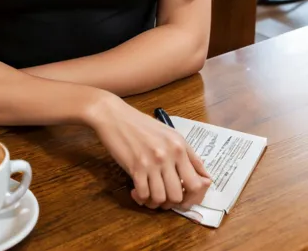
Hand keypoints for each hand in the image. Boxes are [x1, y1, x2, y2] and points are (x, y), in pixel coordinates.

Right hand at [87, 93, 210, 209]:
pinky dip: (141, 198)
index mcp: (180, 146)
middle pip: (179, 195)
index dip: (193, 196)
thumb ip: (187, 154)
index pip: (197, 182)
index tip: (185, 197)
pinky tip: (136, 191)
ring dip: (155, 201)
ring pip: (161, 198)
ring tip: (149, 194)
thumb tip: (204, 177)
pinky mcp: (135, 167)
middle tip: (164, 196)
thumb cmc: (141, 124)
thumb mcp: (169, 134)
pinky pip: (144, 195)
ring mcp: (152, 162)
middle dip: (172, 202)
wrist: (114, 116)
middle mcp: (169, 154)